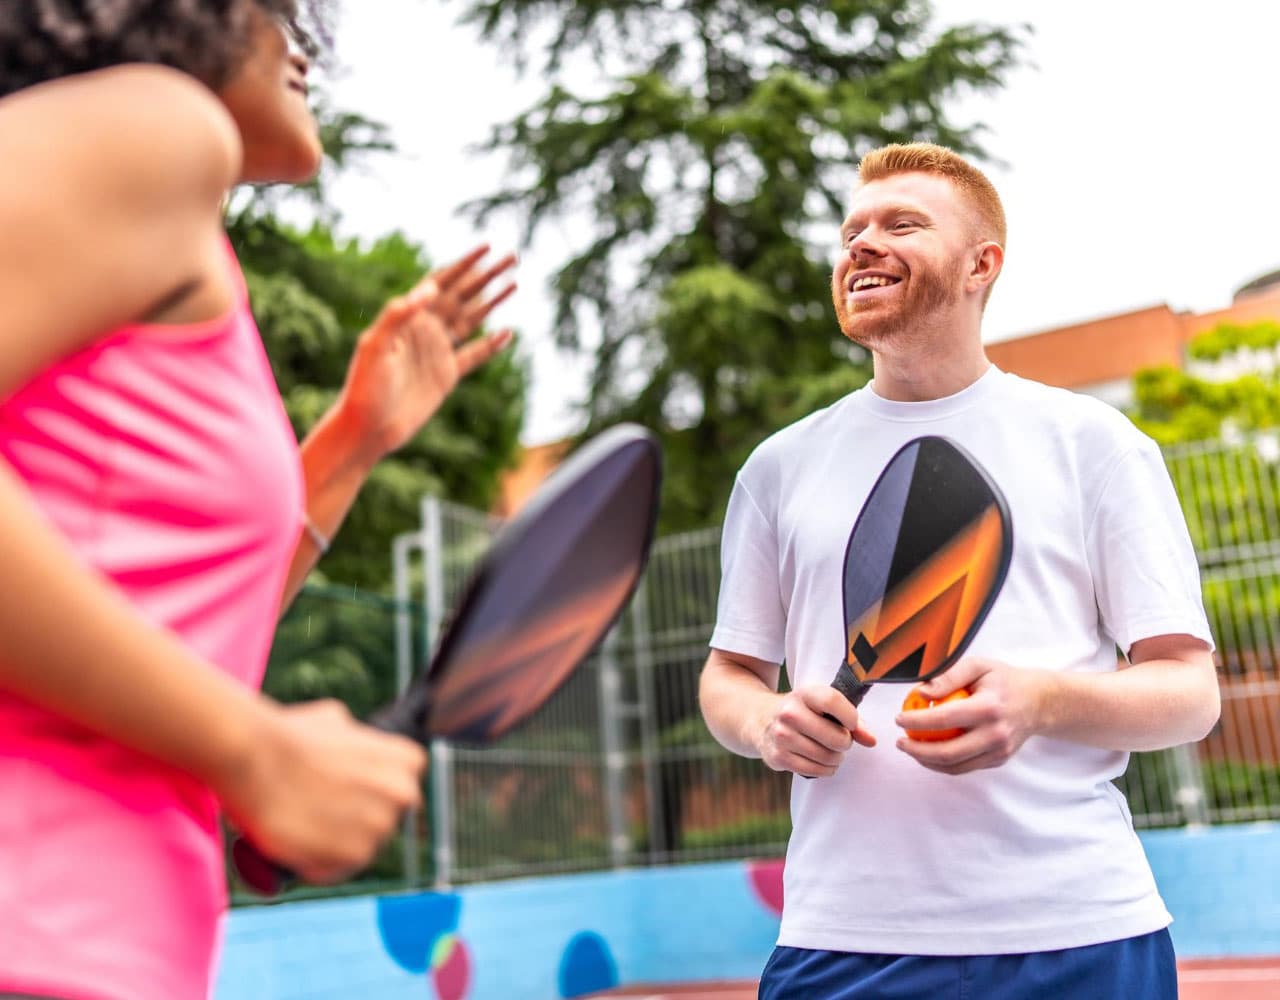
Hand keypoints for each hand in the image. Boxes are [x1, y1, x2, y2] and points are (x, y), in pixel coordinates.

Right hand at [218, 699, 427, 884]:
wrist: (257, 760)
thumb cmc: (288, 736)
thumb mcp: (333, 721)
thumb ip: (354, 739)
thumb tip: (349, 739)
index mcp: (405, 759)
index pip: (406, 782)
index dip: (376, 787)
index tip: (351, 787)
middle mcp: (401, 794)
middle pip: (387, 818)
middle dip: (360, 817)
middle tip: (323, 808)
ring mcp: (380, 827)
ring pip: (363, 846)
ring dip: (337, 842)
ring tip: (304, 823)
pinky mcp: (353, 856)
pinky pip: (338, 868)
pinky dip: (318, 863)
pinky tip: (297, 842)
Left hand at [336, 244, 515, 463]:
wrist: (367, 428)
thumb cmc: (364, 386)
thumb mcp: (375, 346)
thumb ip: (398, 314)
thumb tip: (429, 288)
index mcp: (409, 317)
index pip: (441, 282)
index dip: (464, 263)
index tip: (486, 246)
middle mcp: (426, 329)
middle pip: (463, 295)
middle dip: (486, 275)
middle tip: (511, 256)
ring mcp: (437, 352)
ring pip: (472, 319)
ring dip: (493, 301)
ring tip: (514, 284)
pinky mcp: (446, 376)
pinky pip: (474, 355)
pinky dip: (491, 344)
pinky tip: (507, 332)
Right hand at [755, 684, 875, 777]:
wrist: (760, 719)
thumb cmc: (803, 712)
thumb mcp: (823, 706)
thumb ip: (852, 720)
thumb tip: (871, 740)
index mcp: (803, 694)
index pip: (832, 701)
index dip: (850, 716)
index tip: (851, 723)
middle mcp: (789, 713)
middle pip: (836, 737)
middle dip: (845, 743)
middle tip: (839, 740)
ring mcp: (782, 736)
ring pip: (828, 757)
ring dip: (836, 758)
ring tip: (830, 750)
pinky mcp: (778, 757)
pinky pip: (816, 771)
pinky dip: (825, 769)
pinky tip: (821, 760)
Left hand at [895, 657, 1047, 774]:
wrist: (1039, 702)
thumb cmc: (1003, 680)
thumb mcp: (978, 666)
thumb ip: (948, 675)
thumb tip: (921, 692)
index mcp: (989, 707)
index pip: (944, 719)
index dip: (916, 722)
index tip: (899, 718)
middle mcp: (996, 733)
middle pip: (948, 753)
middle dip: (917, 751)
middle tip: (900, 742)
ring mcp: (999, 751)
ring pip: (955, 766)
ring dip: (927, 761)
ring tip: (910, 748)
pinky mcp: (999, 760)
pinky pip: (965, 767)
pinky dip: (943, 764)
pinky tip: (929, 753)